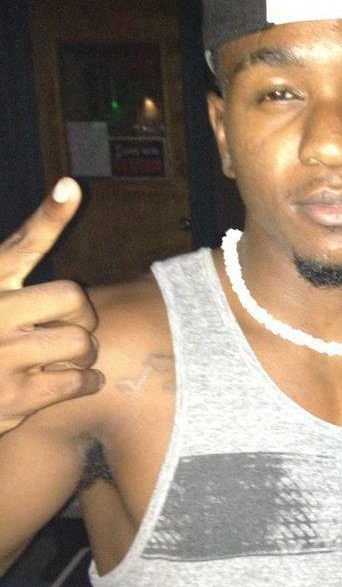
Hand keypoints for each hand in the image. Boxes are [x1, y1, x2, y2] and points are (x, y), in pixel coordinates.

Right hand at [0, 178, 103, 434]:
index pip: (23, 245)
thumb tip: (70, 186)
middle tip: (74, 325)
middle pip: (73, 298)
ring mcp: (0, 358)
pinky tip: (81, 379)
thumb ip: (26, 257)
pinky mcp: (13, 399)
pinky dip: (88, 381)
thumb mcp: (1, 290)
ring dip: (86, 352)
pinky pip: (77, 382)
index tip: (71, 188)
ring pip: (81, 343)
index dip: (50, 216)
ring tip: (71, 354)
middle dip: (84, 315)